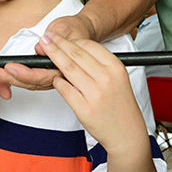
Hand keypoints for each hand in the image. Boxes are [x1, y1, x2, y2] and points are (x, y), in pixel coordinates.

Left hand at [0, 14, 95, 91]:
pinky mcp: (41, 74)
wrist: (80, 32)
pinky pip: (25, 80)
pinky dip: (9, 77)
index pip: (43, 75)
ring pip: (25, 83)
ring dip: (4, 79)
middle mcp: (56, 77)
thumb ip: (56, 40)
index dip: (25, 73)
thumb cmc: (75, 30)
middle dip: (8, 78)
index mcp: (65, 68)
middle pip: (30, 83)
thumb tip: (40, 47)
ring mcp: (48, 78)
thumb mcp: (66, 30)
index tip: (10, 67)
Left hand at [39, 32, 144, 151]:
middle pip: (76, 54)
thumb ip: (101, 66)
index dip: (72, 40)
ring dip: (53, 57)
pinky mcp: (84, 109)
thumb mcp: (118, 79)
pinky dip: (57, 82)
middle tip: (47, 38)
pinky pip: (65, 89)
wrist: (127, 133)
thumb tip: (76, 52)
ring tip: (44, 50)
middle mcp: (106, 79)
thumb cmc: (121, 106)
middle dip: (58, 44)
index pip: (89, 46)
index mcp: (116, 68)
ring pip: (68, 69)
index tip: (61, 38)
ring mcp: (95, 94)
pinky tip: (55, 78)